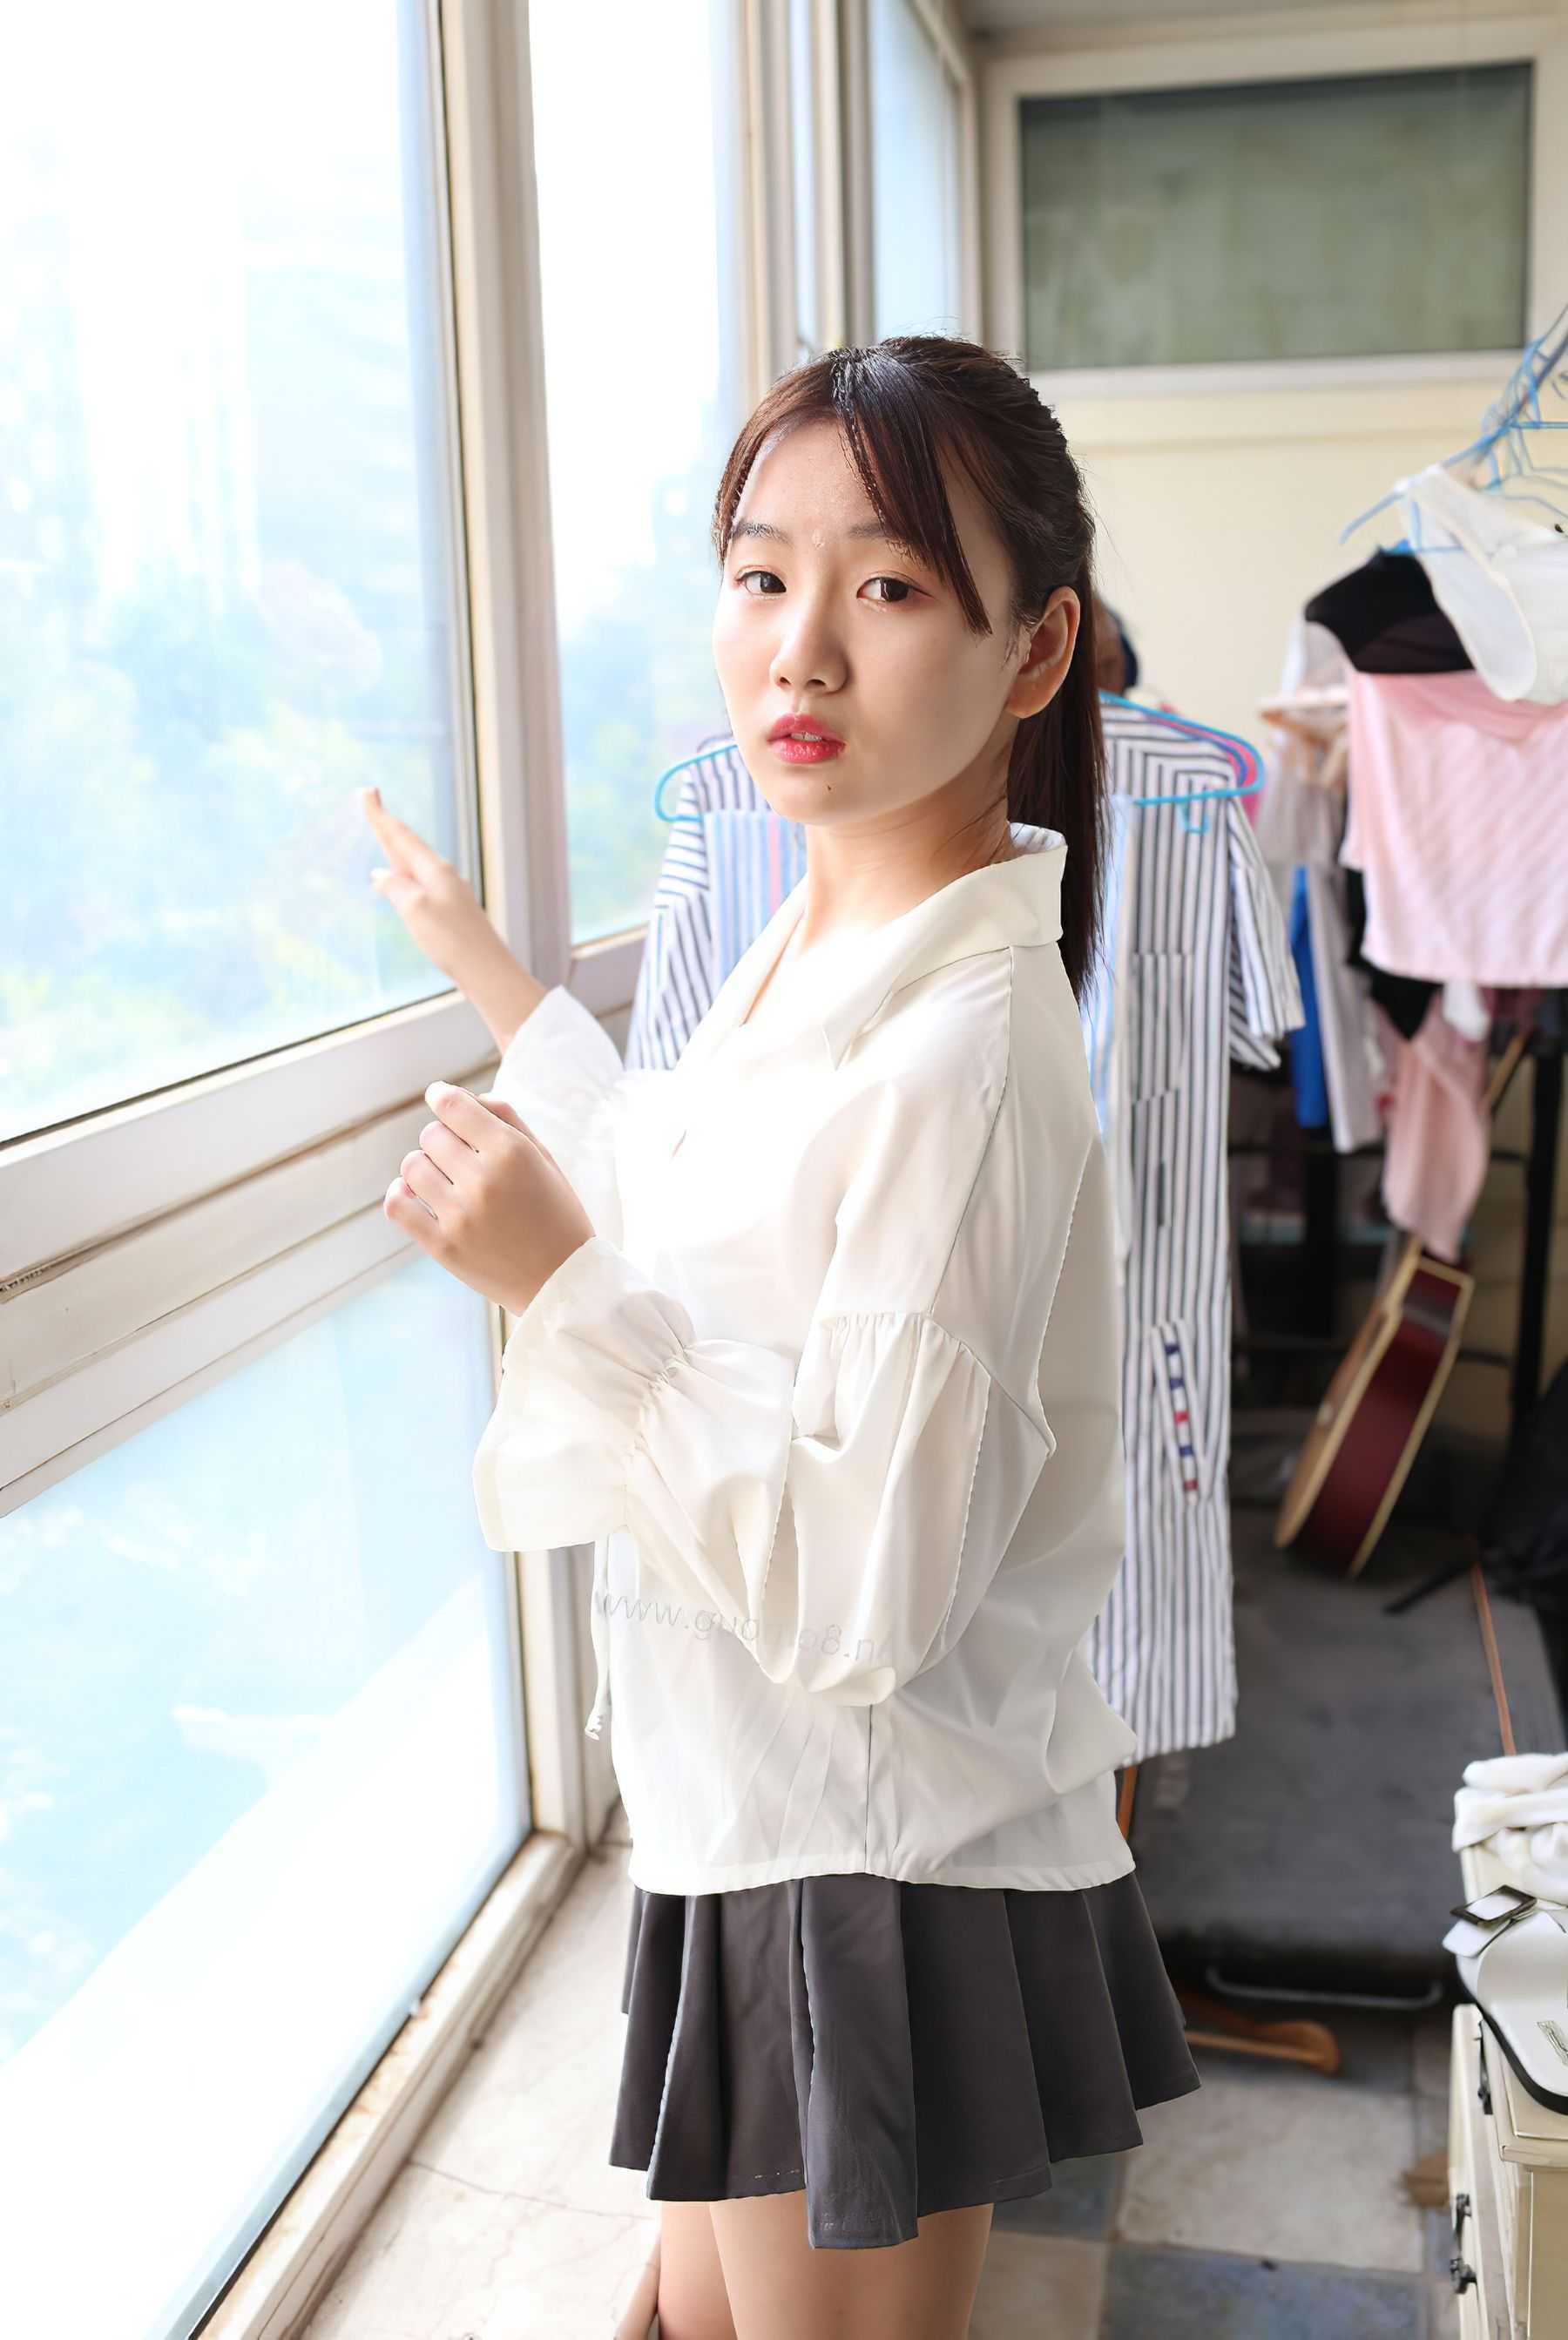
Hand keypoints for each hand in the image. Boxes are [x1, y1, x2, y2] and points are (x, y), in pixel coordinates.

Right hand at [358, 785, 496, 983]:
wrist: (487, 973)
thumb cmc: (453, 942)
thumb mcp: (416, 910)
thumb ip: (396, 887)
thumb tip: (380, 874)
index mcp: (434, 870)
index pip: (401, 836)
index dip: (380, 815)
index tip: (368, 791)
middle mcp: (442, 876)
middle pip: (407, 844)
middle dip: (386, 824)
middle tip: (370, 798)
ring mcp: (447, 893)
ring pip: (413, 863)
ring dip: (395, 846)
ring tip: (382, 830)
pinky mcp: (449, 911)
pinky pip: (419, 882)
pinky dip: (404, 872)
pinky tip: (401, 880)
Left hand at [385, 1082, 595, 1316]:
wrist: (563, 1281)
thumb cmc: (557, 1214)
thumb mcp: (544, 1158)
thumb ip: (507, 1119)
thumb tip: (463, 1097)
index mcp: (512, 1152)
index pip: (453, 1105)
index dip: (441, 1096)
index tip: (438, 1097)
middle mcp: (483, 1180)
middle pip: (431, 1135)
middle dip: (443, 1140)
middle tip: (462, 1158)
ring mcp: (460, 1216)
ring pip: (411, 1166)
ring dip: (424, 1167)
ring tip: (446, 1181)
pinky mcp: (443, 1246)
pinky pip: (397, 1205)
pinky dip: (399, 1194)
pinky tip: (416, 1195)